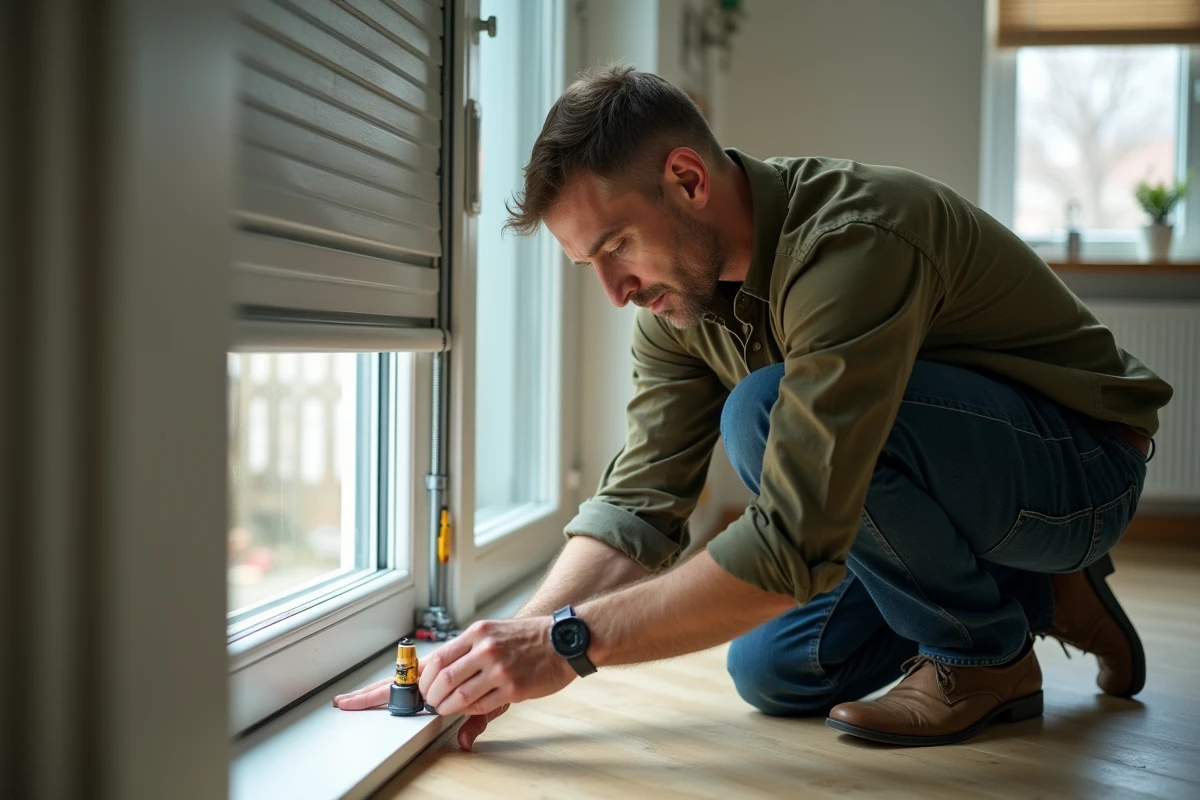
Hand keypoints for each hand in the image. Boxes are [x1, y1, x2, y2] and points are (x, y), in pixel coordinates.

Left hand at [420, 617, 574, 721]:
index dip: (417, 679)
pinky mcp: (513, 687)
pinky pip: (480, 705)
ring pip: (458, 695)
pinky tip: (469, 706)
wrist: (563, 640)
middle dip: (429, 696)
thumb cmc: (525, 640)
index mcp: (477, 633)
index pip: (435, 658)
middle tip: (430, 701)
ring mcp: (500, 668)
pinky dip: (468, 710)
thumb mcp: (492, 639)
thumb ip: (463, 662)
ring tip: (445, 707)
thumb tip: (434, 681)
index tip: (410, 688)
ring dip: (445, 707)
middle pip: (442, 678)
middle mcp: (486, 648)